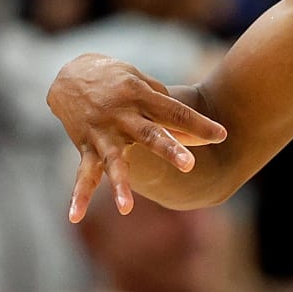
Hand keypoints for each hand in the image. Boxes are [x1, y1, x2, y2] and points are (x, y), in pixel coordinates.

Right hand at [47, 54, 227, 220]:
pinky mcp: (85, 145)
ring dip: (119, 184)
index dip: (199, 124)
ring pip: (113, 160)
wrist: (70, 74)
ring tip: (126, 209)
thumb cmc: (118, 79)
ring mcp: (103, 132)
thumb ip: (164, 105)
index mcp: (141, 96)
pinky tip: (75, 217)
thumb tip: (189, 132)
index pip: (175, 112)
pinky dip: (79, 196)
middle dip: (169, 150)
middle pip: (149, 134)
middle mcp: (122, 115)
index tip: (222, 136)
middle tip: (189, 165)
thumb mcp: (142, 81)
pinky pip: (83, 174)